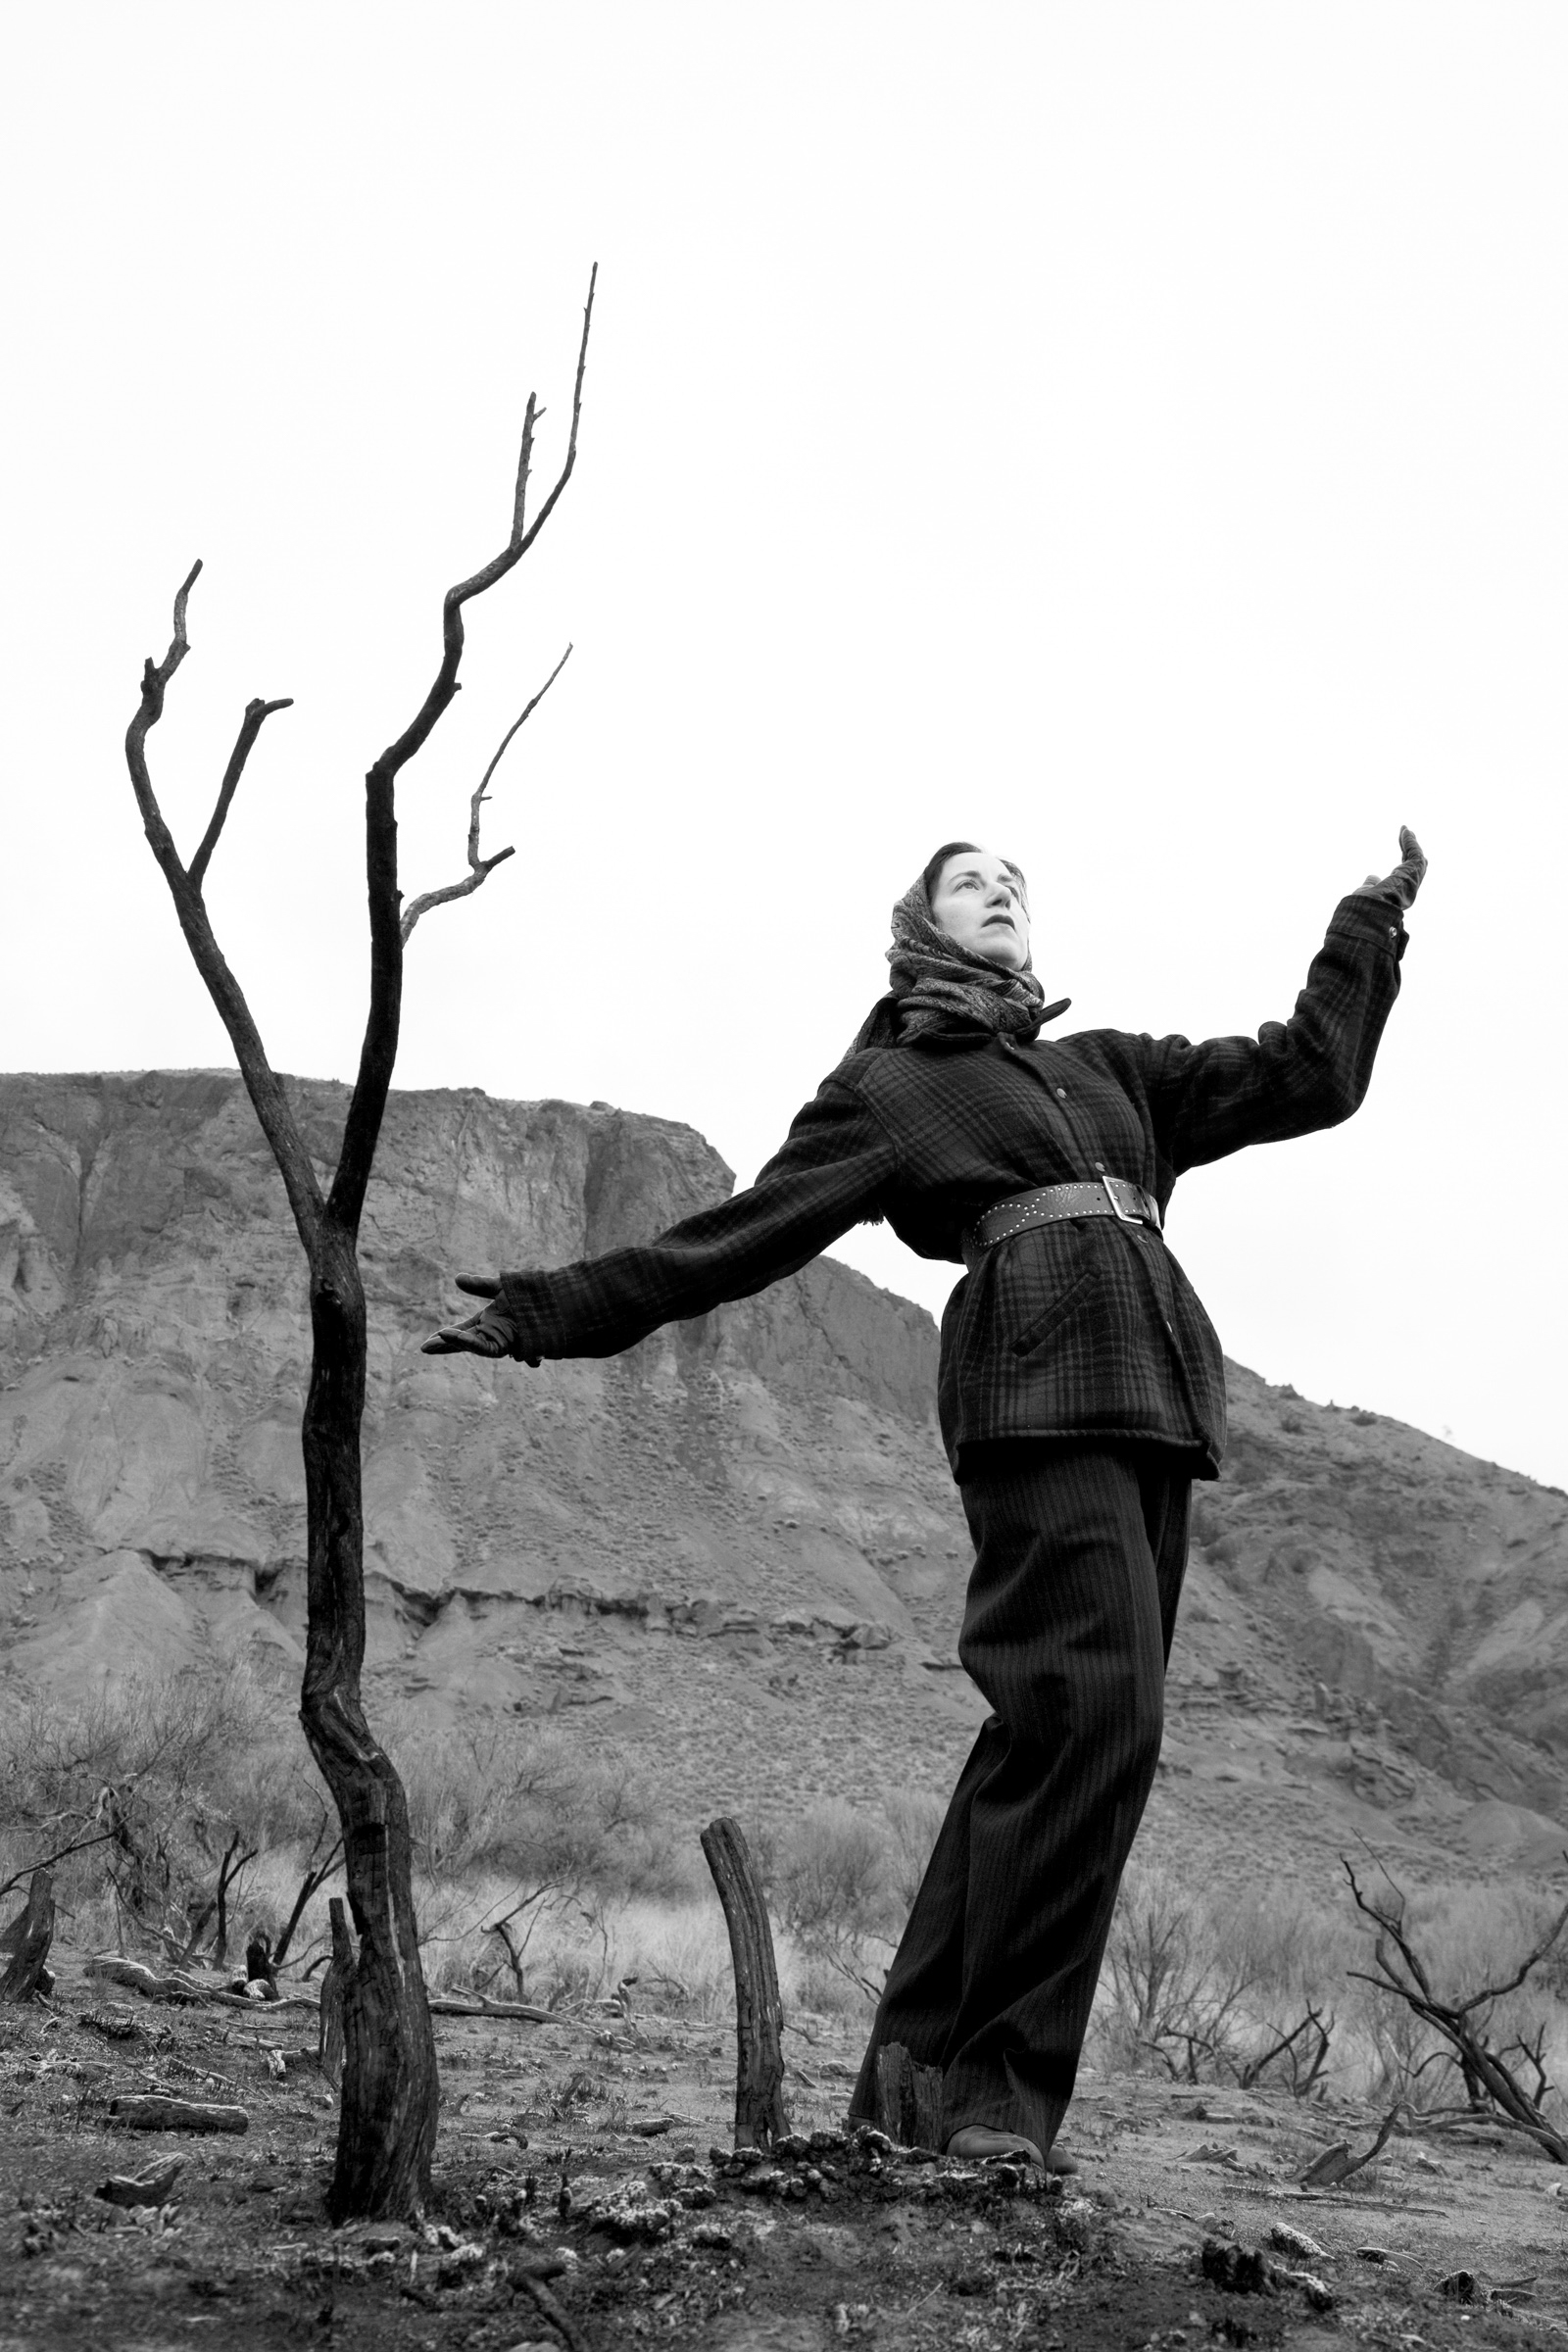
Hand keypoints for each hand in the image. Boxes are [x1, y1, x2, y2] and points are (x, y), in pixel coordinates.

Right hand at [420, 1273, 538, 1362]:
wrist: (558, 1301)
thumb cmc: (534, 1296)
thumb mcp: (501, 1287)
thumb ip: (479, 1285)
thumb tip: (457, 1279)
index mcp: (489, 1323)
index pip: (462, 1331)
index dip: (446, 1336)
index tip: (427, 1342)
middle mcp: (494, 1334)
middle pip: (465, 1343)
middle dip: (446, 1345)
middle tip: (424, 1348)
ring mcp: (503, 1341)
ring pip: (476, 1347)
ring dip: (458, 1343)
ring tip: (440, 1337)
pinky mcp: (511, 1345)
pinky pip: (489, 1348)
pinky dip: (473, 1344)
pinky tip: (459, 1337)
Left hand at [1352, 825, 1426, 909]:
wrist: (1374, 907)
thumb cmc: (1368, 905)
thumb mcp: (1369, 890)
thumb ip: (1371, 883)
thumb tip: (1372, 876)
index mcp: (1400, 893)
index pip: (1405, 873)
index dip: (1405, 860)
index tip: (1404, 851)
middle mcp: (1410, 887)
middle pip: (1413, 863)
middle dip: (1410, 848)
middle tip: (1408, 836)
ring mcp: (1414, 879)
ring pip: (1415, 857)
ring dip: (1410, 842)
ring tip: (1406, 830)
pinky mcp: (1415, 870)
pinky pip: (1414, 853)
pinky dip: (1410, 842)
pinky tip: (1405, 832)